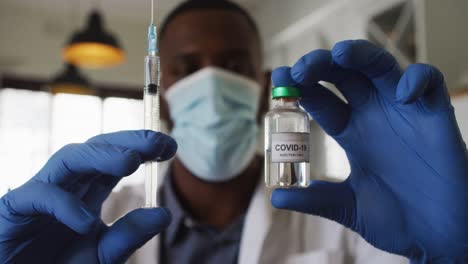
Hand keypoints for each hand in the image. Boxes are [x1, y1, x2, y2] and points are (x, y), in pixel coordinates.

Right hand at [0, 130, 176, 263]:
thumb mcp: (103, 256)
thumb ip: (128, 237)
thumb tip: (163, 214)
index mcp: (88, 193)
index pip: (116, 161)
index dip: (141, 148)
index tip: (170, 147)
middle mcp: (67, 186)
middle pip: (96, 149)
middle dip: (127, 141)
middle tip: (158, 142)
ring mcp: (41, 194)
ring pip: (69, 159)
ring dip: (100, 156)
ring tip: (130, 161)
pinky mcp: (14, 210)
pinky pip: (38, 196)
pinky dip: (63, 204)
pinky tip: (86, 221)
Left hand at [270, 40, 467, 262]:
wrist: (438, 237)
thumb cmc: (397, 219)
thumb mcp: (348, 207)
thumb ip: (316, 200)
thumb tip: (276, 198)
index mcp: (351, 132)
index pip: (320, 99)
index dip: (300, 87)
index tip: (279, 78)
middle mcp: (372, 116)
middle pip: (343, 76)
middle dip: (320, 66)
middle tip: (301, 69)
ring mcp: (402, 113)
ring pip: (380, 68)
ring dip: (360, 55)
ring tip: (339, 55)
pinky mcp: (434, 116)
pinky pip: (428, 82)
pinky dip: (417, 80)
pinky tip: (402, 94)